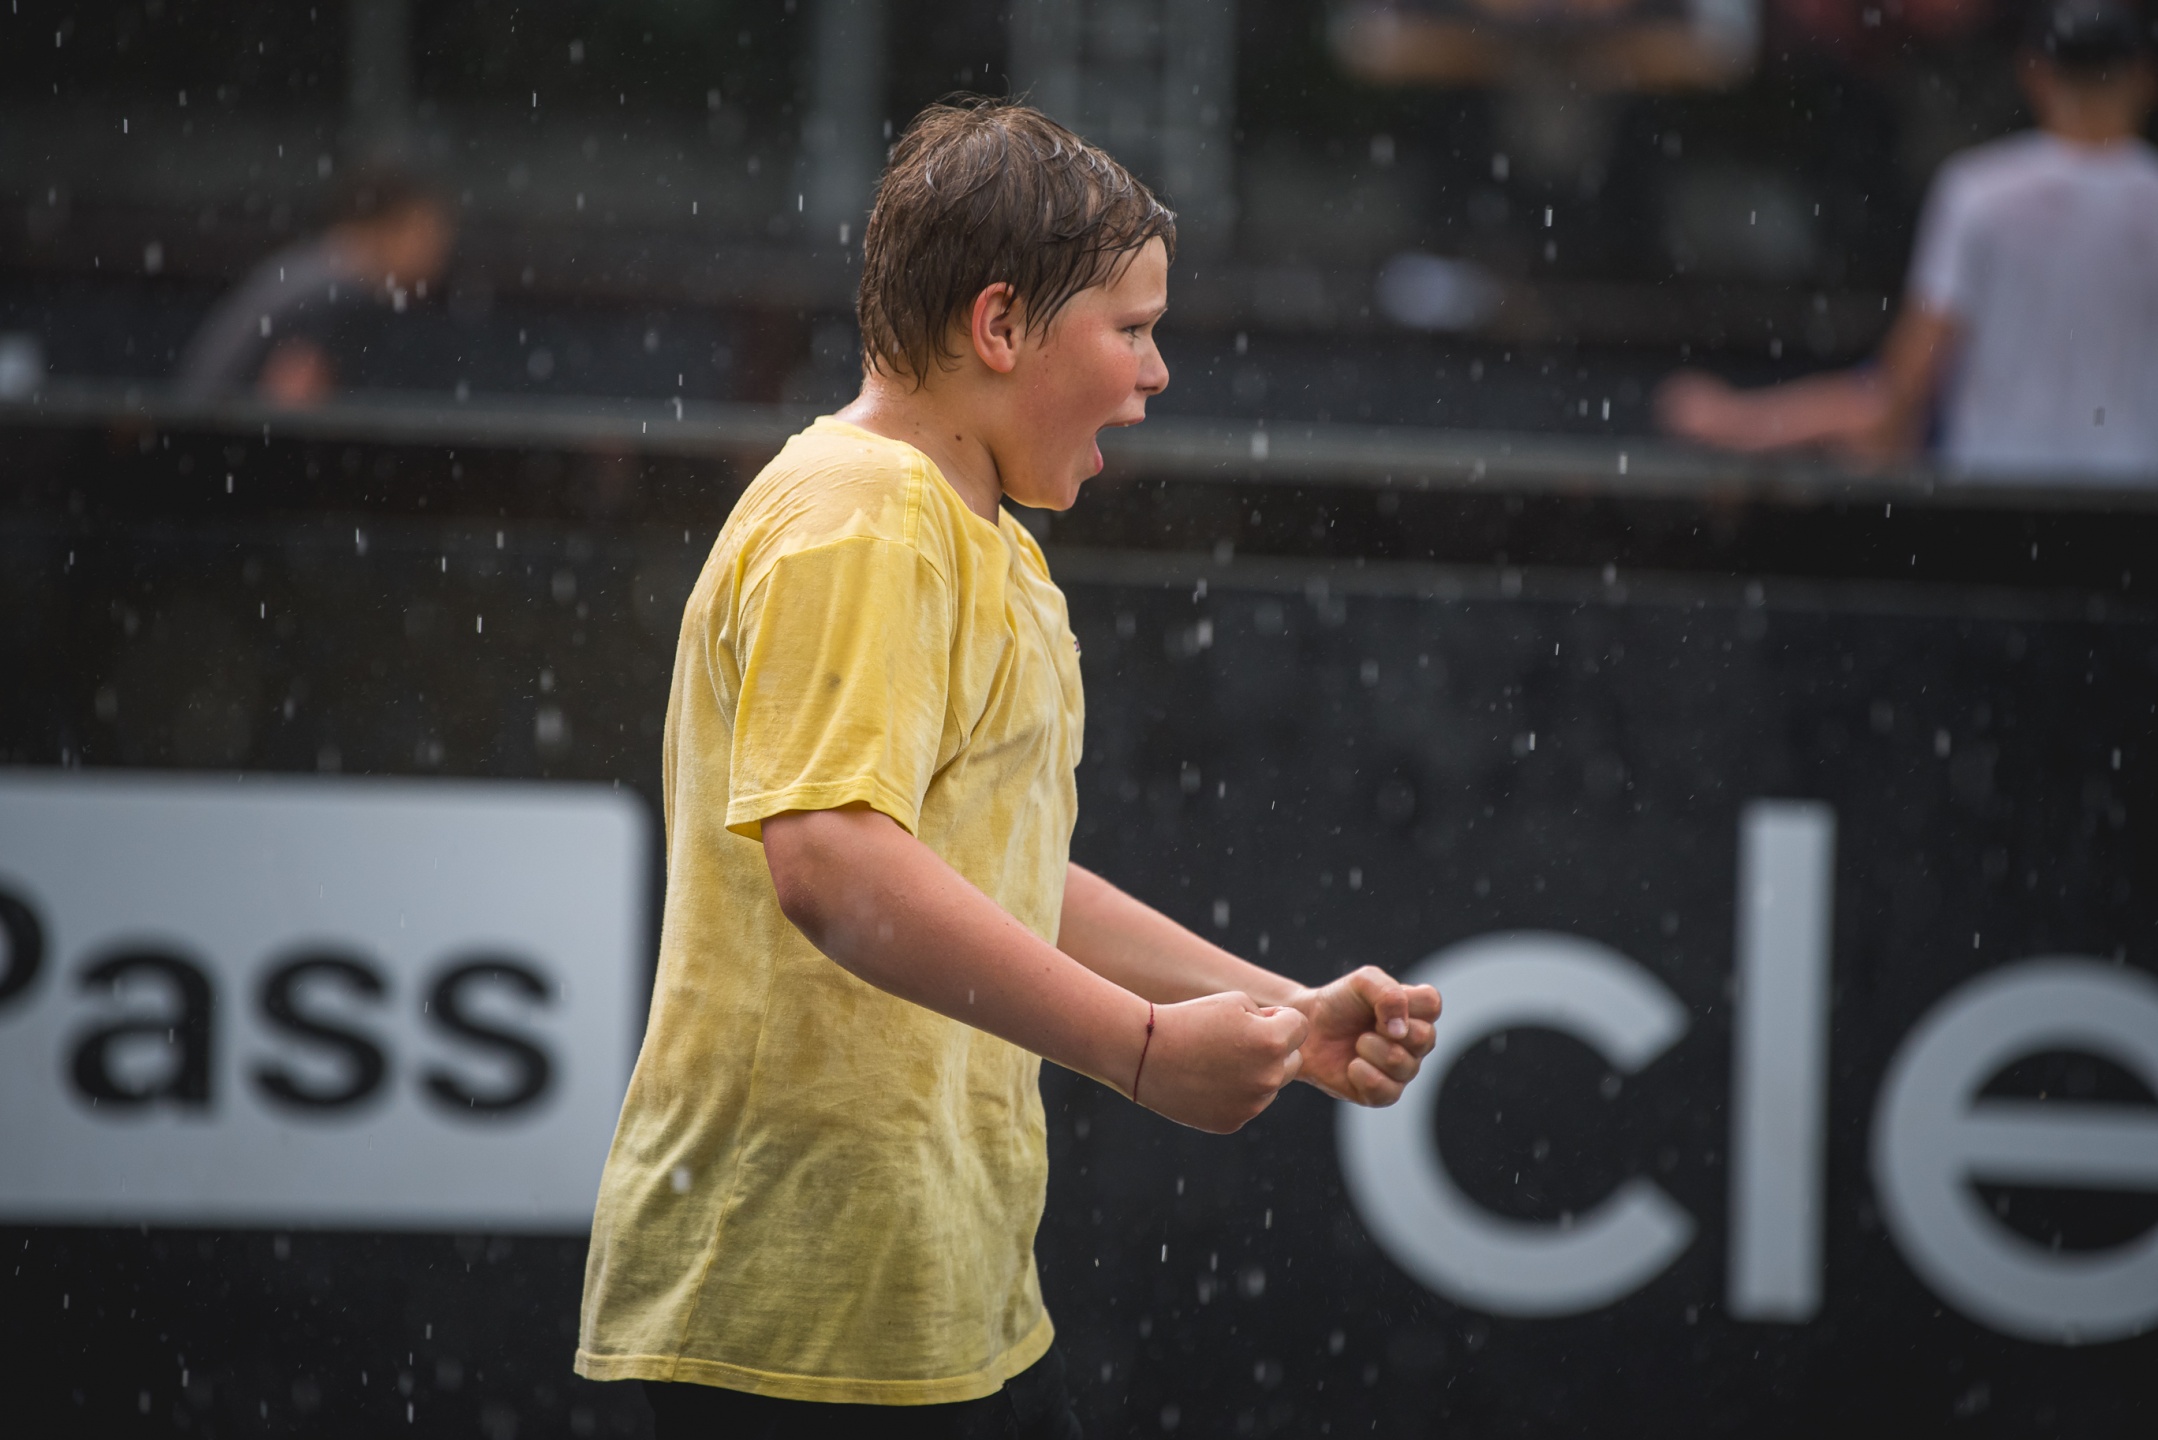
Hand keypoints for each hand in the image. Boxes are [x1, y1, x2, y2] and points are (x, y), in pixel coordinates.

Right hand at [1134, 992, 1307, 1133]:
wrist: (1144, 1053)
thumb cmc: (1191, 1020)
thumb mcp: (1235, 1002)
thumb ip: (1270, 1018)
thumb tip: (1285, 1042)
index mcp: (1272, 1042)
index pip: (1300, 1028)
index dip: (1280, 1018)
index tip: (1254, 1017)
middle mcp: (1268, 1077)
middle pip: (1293, 1061)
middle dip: (1275, 1049)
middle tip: (1238, 1041)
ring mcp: (1251, 1105)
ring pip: (1271, 1085)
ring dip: (1255, 1073)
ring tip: (1217, 1061)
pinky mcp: (1233, 1122)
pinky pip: (1248, 1104)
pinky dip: (1235, 1094)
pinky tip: (1208, 1081)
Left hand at [1288, 966, 1439, 1105]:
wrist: (1307, 1028)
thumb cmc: (1339, 1003)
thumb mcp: (1362, 982)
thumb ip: (1388, 993)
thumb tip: (1401, 1030)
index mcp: (1416, 1011)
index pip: (1432, 1004)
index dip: (1404, 1003)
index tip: (1378, 1004)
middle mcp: (1415, 1042)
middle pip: (1425, 1038)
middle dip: (1387, 1029)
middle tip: (1366, 1026)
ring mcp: (1402, 1070)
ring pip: (1406, 1066)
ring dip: (1372, 1050)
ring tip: (1357, 1043)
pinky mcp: (1383, 1094)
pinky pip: (1388, 1092)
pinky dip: (1365, 1076)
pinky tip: (1352, 1066)